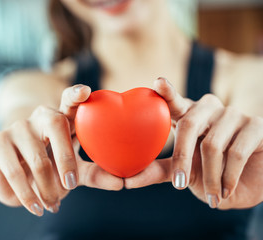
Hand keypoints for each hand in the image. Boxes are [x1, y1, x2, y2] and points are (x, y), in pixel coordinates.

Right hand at [0, 85, 122, 215]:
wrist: (18, 178)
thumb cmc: (53, 168)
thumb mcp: (76, 171)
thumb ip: (96, 174)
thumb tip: (121, 184)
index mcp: (63, 118)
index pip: (70, 101)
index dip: (76, 95)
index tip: (85, 91)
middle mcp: (41, 116)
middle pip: (56, 123)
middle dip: (66, 156)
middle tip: (71, 185)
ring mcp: (18, 126)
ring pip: (37, 156)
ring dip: (47, 186)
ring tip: (53, 206)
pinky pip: (14, 170)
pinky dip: (26, 194)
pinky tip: (35, 207)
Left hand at [125, 78, 262, 208]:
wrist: (247, 185)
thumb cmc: (209, 173)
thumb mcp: (182, 172)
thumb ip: (157, 172)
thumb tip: (127, 182)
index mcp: (187, 116)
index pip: (175, 101)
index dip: (167, 92)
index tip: (158, 82)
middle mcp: (208, 109)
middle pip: (189, 124)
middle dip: (182, 158)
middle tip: (179, 185)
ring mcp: (233, 114)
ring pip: (212, 144)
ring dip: (210, 177)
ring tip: (210, 197)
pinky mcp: (256, 125)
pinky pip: (236, 152)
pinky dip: (228, 177)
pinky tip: (226, 191)